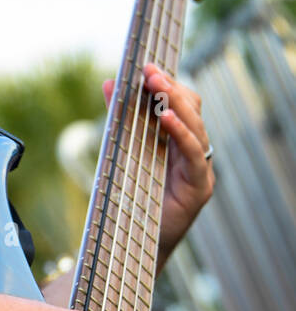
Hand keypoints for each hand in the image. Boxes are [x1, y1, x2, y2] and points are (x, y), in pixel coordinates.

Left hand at [103, 64, 214, 267]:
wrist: (129, 244)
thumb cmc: (129, 198)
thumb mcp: (121, 150)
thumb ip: (119, 118)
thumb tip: (110, 82)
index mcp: (177, 142)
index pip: (182, 103)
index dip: (168, 83)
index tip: (146, 66)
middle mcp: (193, 153)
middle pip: (192, 111)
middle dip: (171, 87)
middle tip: (149, 72)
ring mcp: (199, 171)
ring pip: (197, 128)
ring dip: (176, 104)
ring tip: (157, 86)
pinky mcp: (199, 189)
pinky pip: (195, 156)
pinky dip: (182, 135)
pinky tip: (166, 119)